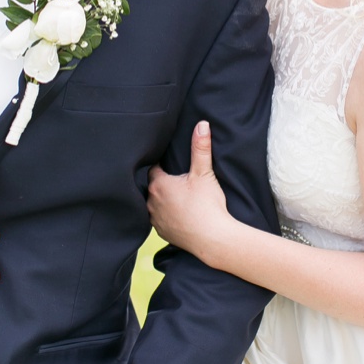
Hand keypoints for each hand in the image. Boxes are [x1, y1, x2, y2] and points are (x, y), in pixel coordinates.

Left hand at [147, 122, 230, 264]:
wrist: (213, 238)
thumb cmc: (207, 205)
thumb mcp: (204, 173)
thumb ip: (200, 148)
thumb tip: (202, 124)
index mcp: (158, 185)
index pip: (154, 169)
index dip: (163, 165)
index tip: (171, 164)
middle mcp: (151, 202)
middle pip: (153, 187)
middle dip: (163, 183)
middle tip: (178, 180)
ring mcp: (155, 219)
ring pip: (155, 204)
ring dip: (163, 200)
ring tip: (179, 197)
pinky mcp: (162, 232)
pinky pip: (161, 219)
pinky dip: (168, 216)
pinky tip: (180, 214)